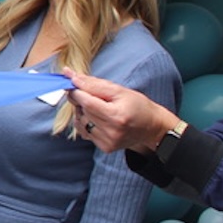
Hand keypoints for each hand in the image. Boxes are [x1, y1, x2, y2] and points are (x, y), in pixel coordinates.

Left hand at [65, 68, 180, 153]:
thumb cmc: (138, 105)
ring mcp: (108, 142)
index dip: (77, 92)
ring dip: (82, 112)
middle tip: (89, 94)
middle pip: (82, 111)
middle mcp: (111, 132)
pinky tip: (98, 119)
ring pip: (80, 122)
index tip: (74, 84)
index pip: (86, 102)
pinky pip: (84, 132)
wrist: (152, 127)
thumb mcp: (119, 90)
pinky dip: (86, 122)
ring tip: (97, 108)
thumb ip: (93, 83)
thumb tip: (70, 75)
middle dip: (80, 100)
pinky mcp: (105, 148)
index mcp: (116, 116)